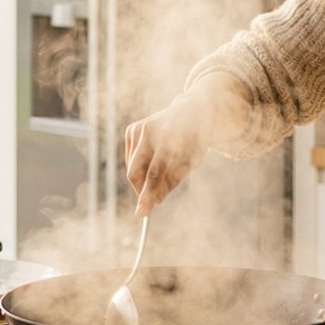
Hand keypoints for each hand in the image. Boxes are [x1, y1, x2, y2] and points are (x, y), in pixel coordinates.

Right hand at [122, 73, 247, 215]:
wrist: (192, 111)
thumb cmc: (194, 140)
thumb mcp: (190, 162)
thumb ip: (170, 182)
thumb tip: (152, 202)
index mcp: (169, 138)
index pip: (154, 173)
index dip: (147, 195)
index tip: (142, 213)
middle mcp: (150, 131)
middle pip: (135, 171)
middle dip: (141, 190)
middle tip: (150, 200)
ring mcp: (139, 128)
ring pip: (131, 166)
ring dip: (143, 178)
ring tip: (162, 170)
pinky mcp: (132, 129)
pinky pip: (130, 157)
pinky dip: (140, 165)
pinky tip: (154, 157)